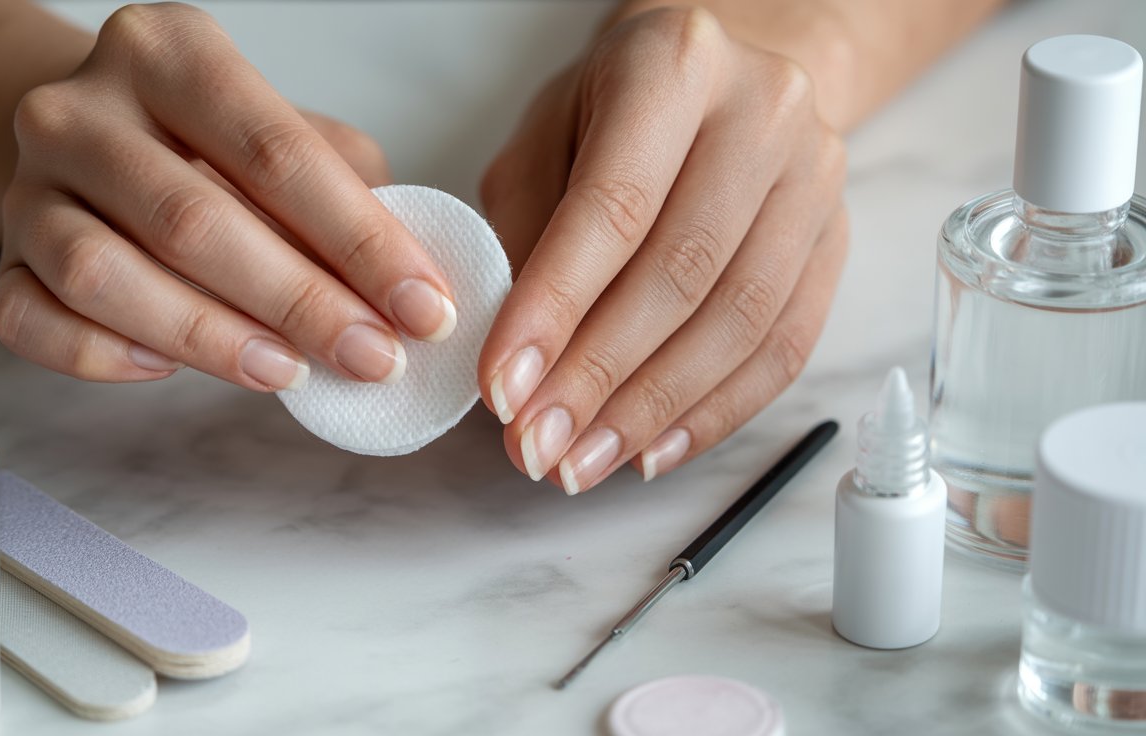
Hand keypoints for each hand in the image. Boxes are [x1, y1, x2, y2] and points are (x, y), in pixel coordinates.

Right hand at [0, 2, 457, 391]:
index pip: (276, 153)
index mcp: (169, 52)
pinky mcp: (1, 257)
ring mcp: (28, 184)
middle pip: (194, 219)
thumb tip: (408, 292)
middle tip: (373, 358)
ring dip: (209, 338)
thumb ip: (346, 197)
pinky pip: (35, 321)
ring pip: (104, 274)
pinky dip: (106, 356)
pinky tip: (170, 370)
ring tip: (290, 372)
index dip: (361, 242)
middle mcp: (82, 108)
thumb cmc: (211, 147)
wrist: (91, 139)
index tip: (424, 308)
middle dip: (301, 302)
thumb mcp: (289, 138)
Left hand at [479, 6, 846, 492]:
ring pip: (739, 322)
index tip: (503, 389)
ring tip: (583, 461)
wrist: (722, 82)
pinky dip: (713, 413)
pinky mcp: (837, 240)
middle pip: (682, 273)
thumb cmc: (611, 111)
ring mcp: (816, 179)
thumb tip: (517, 362)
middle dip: (598, 377)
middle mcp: (764, 113)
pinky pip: (784, 348)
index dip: (555, 308)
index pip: (614, 206)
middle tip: (536, 446)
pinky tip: (652, 449)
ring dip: (652, 410)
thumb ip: (521, 233)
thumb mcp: (541, 137)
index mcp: (676, 63)